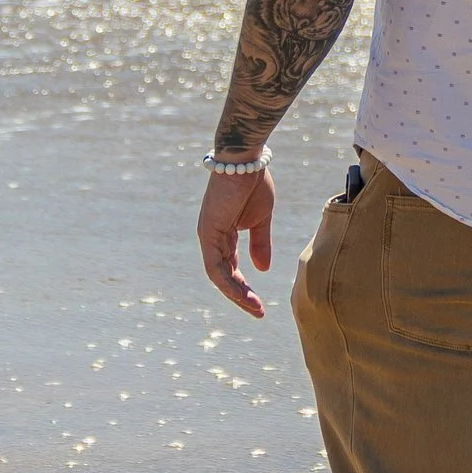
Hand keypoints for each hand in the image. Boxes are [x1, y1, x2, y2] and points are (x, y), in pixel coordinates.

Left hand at [198, 163, 275, 315]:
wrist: (245, 160)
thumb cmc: (253, 182)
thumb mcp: (261, 219)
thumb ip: (260, 243)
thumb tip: (263, 269)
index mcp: (223, 235)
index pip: (230, 268)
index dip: (243, 286)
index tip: (259, 302)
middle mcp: (212, 239)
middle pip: (223, 276)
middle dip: (241, 295)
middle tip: (258, 311)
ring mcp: (208, 237)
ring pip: (219, 276)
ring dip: (236, 295)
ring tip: (255, 308)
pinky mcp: (209, 233)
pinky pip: (216, 267)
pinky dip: (229, 283)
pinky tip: (244, 295)